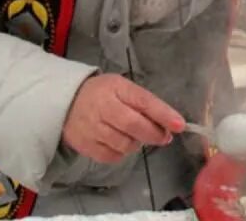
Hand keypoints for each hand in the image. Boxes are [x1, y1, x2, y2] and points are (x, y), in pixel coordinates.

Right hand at [61, 74, 183, 163]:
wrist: (65, 102)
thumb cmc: (102, 94)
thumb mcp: (122, 88)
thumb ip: (144, 103)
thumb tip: (169, 124)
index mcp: (116, 88)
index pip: (144, 101)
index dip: (163, 114)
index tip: (180, 125)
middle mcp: (103, 107)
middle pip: (134, 126)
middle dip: (154, 134)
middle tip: (164, 136)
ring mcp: (92, 128)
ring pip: (125, 144)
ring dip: (137, 144)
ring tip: (135, 135)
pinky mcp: (85, 145)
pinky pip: (112, 156)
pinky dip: (121, 153)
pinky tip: (120, 143)